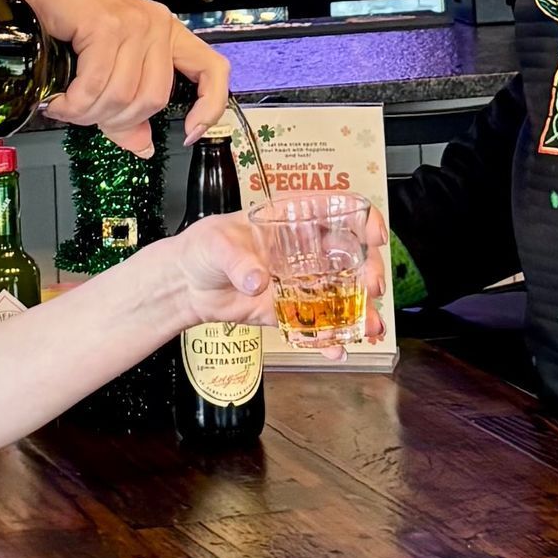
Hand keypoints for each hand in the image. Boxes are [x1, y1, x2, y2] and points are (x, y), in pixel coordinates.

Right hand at [0, 0, 228, 154]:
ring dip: (87, 113)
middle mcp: (157, 24)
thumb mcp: (105, 68)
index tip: (188, 133)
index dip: (209, 106)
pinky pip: (97, 84)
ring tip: (66, 107)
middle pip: (154, 99)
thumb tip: (142, 147)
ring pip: (123, 96)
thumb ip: (126, 109)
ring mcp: (135, 22)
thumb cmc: (66, 20)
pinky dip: (74, 103)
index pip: (213, 70)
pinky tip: (59, 101)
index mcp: (166, 33)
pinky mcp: (107, 25)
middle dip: (115, 120)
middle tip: (85, 116)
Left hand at [160, 204, 390, 351]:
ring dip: (360, 308)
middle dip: (369, 270)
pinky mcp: (287, 310)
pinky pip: (315, 323)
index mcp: (289, 220)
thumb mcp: (215, 244)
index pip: (334, 209)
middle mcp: (301, 249)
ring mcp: (297, 281)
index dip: (361, 218)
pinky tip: (338, 347)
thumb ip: (237, 260)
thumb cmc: (200, 249)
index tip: (373, 235)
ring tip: (371, 325)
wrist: (184, 285)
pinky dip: (329, 337)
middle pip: (348, 254)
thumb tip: (258, 279)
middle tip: (373, 287)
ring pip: (340, 292)